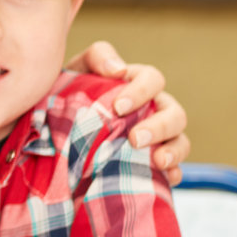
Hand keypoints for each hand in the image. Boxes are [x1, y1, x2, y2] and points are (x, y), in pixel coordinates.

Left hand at [67, 41, 191, 182]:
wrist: (55, 128)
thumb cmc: (70, 94)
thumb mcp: (77, 71)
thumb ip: (96, 58)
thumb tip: (117, 68)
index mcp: (138, 84)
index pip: (152, 79)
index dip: (141, 91)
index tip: (118, 107)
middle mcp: (154, 109)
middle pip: (175, 113)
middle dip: (159, 126)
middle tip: (134, 139)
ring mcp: (158, 137)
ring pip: (181, 141)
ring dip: (174, 151)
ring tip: (158, 161)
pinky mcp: (153, 163)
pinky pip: (174, 169)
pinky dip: (173, 174)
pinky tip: (165, 178)